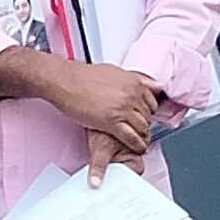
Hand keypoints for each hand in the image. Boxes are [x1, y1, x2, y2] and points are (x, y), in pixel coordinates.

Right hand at [47, 58, 164, 178]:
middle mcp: (132, 95)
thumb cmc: (83, 76)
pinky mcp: (112, 122)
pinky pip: (131, 137)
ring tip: (141, 141)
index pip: (152, 101)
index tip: (145, 116)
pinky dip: (136, 144)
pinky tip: (137, 147)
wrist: (66, 81)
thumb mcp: (115, 72)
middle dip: (144, 124)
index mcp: (134, 82)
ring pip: (142, 127)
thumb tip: (150, 85)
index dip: (148, 111)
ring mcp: (123, 109)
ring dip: (142, 136)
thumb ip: (134, 80)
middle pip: (148, 116)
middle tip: (140, 130)